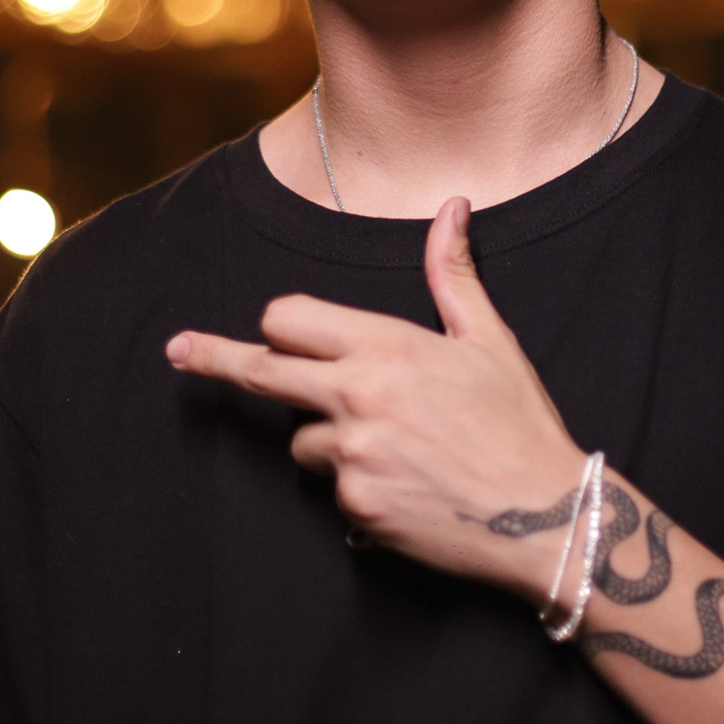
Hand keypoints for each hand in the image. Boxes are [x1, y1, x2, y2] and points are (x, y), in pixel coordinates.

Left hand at [165, 199, 587, 601]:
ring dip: (327, 440)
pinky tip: (408, 487)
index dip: (281, 325)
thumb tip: (451, 208)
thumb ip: (452, 274)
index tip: (269, 332)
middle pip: (260, 371)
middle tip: (177, 351)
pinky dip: (358, 487)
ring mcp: (351, 454)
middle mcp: (358, 395)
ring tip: (395, 447)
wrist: (546, 515)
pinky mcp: (356, 504)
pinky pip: (333, 488)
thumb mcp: (489, 340)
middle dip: (214, 358)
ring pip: (300, 440)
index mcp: (386, 346)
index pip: (288, 319)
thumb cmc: (519, 423)